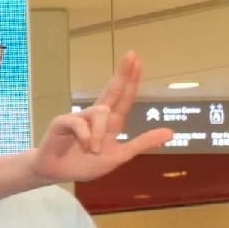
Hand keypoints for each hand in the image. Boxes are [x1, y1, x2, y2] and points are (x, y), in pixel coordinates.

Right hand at [31, 54, 173, 189]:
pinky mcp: (63, 122)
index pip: (125, 97)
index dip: (131, 79)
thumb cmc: (86, 164)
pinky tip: (84, 146)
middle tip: (131, 54)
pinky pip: (79, 123)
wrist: (57, 173)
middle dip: (122, 73)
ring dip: (99, 134)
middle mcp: (97, 115)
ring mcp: (79, 117)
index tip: (137, 60)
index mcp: (111, 122)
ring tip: (94, 150)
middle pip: (112, 90)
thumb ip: (142, 143)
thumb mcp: (119, 156)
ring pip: (100, 112)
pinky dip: (85, 136)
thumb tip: (171, 132)